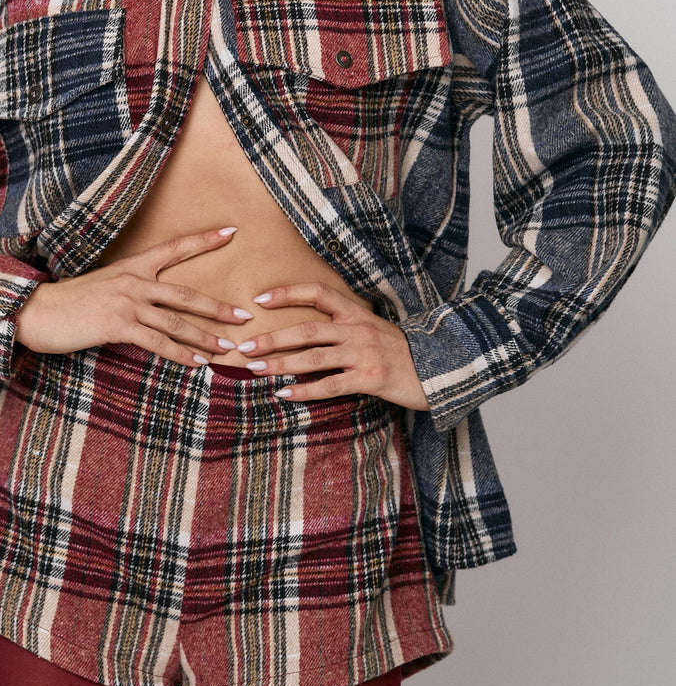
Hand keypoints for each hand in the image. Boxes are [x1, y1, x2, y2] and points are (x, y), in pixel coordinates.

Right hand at [12, 226, 254, 368]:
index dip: (203, 240)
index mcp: (131, 266)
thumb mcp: (103, 287)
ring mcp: (127, 303)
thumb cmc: (68, 304)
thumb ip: (129, 293)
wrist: (36, 311)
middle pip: (186, 293)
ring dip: (205, 338)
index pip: (174, 248)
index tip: (230, 232)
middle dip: (217, 308)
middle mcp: (134, 281)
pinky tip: (197, 363)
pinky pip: (157, 342)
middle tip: (244, 316)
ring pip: (176, 322)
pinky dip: (180, 354)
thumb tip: (152, 309)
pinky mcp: (118, 325)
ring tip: (227, 348)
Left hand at [240, 281, 429, 410]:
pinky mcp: (370, 378)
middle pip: (307, 329)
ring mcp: (364, 354)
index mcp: (357, 313)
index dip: (288, 293)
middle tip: (244, 347)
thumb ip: (345, 327)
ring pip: (313, 357)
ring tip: (255, 370)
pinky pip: (331, 385)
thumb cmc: (402, 352)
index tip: (260, 299)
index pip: (318, 292)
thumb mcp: (374, 330)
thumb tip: (307, 333)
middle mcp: (358, 329)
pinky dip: (305, 390)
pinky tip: (284, 393)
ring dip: (280, 364)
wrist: (442, 369)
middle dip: (272, 338)